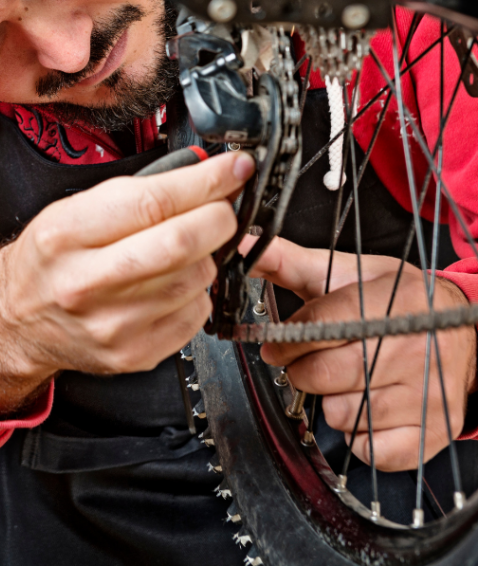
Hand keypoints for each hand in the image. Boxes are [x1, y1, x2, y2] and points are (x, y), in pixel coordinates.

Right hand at [0, 150, 253, 415]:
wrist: (19, 319)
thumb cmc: (49, 258)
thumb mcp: (73, 209)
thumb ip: (135, 190)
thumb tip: (201, 170)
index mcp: (65, 235)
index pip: (151, 202)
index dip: (205, 181)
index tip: (233, 168)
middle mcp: (85, 282)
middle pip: (180, 243)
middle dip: (219, 216)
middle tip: (224, 205)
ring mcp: (112, 324)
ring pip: (195, 278)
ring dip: (207, 254)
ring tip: (188, 244)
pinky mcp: (135, 353)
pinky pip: (195, 313)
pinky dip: (197, 289)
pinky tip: (175, 280)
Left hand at [249, 237, 477, 469]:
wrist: (463, 331)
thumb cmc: (393, 299)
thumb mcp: (345, 271)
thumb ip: (286, 261)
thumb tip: (240, 246)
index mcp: (392, 302)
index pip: (319, 327)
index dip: (286, 339)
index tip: (275, 344)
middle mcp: (414, 348)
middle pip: (324, 374)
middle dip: (302, 369)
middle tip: (308, 361)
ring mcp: (427, 393)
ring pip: (342, 414)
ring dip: (331, 401)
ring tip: (345, 380)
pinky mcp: (434, 431)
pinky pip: (371, 450)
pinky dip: (357, 435)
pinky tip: (365, 407)